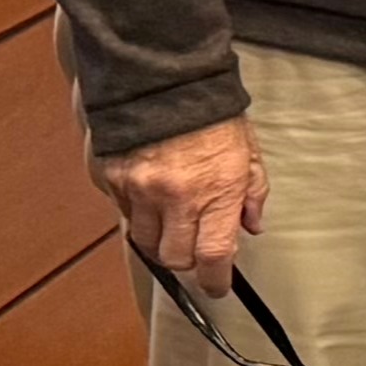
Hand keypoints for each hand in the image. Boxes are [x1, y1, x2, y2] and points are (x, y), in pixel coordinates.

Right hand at [97, 114, 266, 294]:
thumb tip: (251, 226)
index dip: (217, 281)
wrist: (164, 79)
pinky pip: (124, 214)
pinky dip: (138, 214)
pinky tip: (151, 196)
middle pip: (175, 258)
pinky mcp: (113, 180)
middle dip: (187, 260)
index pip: (215, 256)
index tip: (219, 287)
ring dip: (161, 241)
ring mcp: (140, 190)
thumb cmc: (211, 111)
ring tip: (173, 221)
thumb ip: (252, 193)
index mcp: (217, 190)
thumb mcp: (248, 151)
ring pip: (146, 242)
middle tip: (196, 247)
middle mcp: (177, 197)